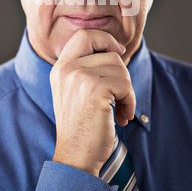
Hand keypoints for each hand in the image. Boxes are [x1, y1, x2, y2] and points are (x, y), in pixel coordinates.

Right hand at [50, 29, 135, 176]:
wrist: (75, 156)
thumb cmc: (81, 126)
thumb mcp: (75, 90)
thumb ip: (86, 68)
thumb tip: (116, 50)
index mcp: (61, 67)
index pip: (84, 34)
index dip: (105, 39)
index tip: (117, 52)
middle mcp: (67, 68)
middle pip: (110, 53)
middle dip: (122, 75)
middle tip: (120, 96)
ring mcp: (79, 77)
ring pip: (121, 69)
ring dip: (127, 92)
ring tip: (118, 110)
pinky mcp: (95, 89)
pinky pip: (125, 84)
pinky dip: (130, 102)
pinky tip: (121, 117)